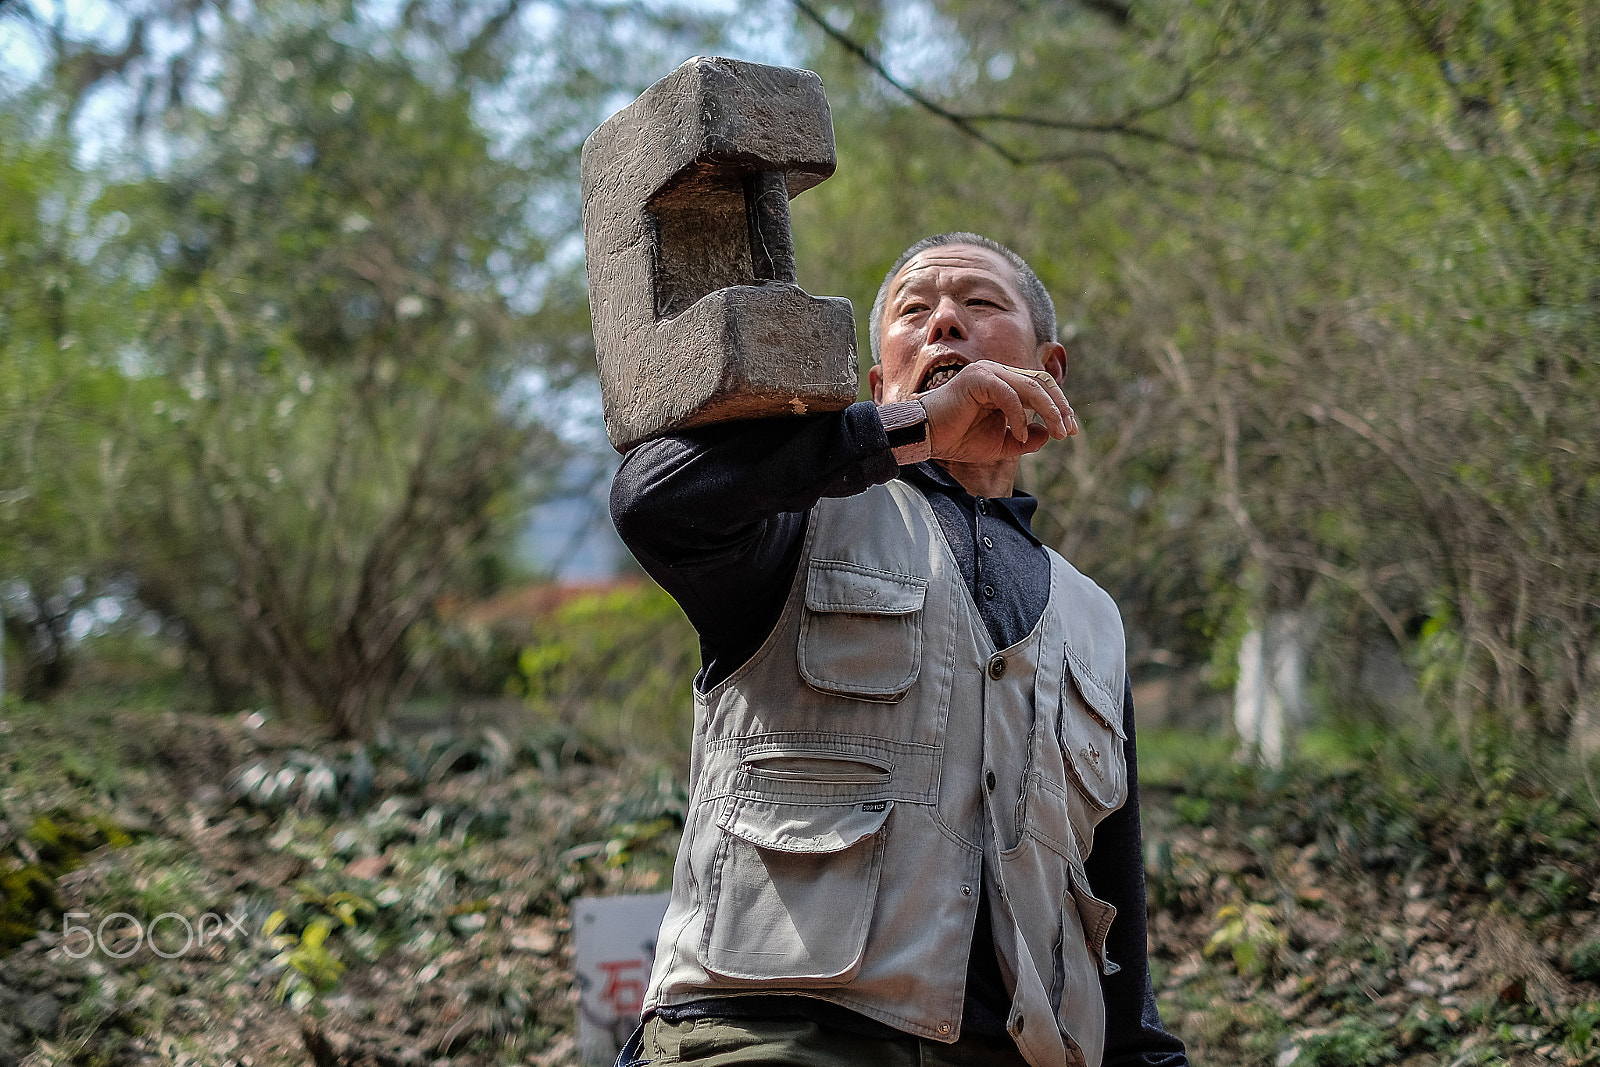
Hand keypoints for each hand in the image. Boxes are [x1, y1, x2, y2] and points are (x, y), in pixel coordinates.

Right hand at [917, 361, 1078, 464]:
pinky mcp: (977, 378)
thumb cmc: (957, 439)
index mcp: (1004, 383)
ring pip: (1030, 386)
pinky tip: (1018, 433)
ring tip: (1056, 433)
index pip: (1041, 387)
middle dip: (1059, 408)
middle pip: (1041, 383)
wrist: (926, 438)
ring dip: (1048, 411)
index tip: (1070, 431)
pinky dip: (1018, 415)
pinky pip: (1008, 393)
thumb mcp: (1000, 444)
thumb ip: (1024, 439)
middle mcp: (998, 372)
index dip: (1059, 407)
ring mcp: (987, 372)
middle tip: (1068, 431)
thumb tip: (1048, 434)